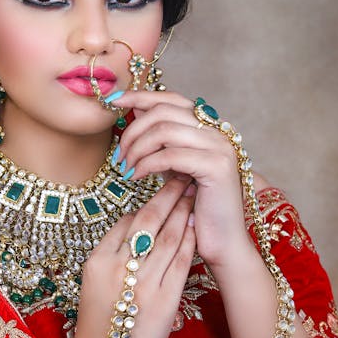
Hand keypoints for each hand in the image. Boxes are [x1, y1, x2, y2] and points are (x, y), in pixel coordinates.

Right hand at [59, 177, 195, 337]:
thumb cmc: (99, 326)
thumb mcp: (94, 284)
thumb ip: (112, 256)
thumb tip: (134, 226)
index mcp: (97, 262)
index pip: (126, 222)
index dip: (146, 202)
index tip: (160, 188)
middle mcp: (118, 270)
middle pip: (147, 222)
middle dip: (167, 196)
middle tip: (181, 176)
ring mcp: (141, 285)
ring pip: (167, 238)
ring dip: (182, 213)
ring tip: (193, 194)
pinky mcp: (163, 302)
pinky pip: (180, 262)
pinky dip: (190, 241)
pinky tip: (197, 226)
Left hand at [113, 90, 252, 270]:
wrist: (223, 241)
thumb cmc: (196, 207)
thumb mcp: (174, 165)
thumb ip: (160, 140)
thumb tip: (134, 111)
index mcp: (209, 127)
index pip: (171, 98)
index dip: (140, 96)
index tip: (114, 102)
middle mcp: (218, 132)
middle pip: (164, 111)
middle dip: (133, 130)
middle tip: (119, 155)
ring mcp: (220, 147)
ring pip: (164, 130)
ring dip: (136, 148)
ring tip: (125, 168)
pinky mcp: (217, 167)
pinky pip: (170, 155)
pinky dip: (146, 164)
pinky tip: (135, 177)